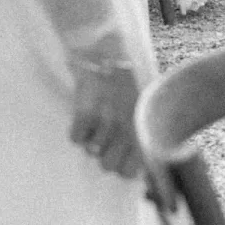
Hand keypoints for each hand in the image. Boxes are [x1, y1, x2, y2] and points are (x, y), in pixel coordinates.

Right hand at [69, 57, 141, 179]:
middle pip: (107, 166)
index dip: (123, 168)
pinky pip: (76, 138)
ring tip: (97, 124)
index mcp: (144, 131)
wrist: (108, 54)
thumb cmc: (132, 81)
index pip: (130, 171)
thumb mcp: (149, 107)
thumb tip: (145, 164)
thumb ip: (148, 134)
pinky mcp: (85, 113)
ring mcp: (105, 122)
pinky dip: (78, 131)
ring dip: (93, 140)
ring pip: (91, 151)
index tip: (122, 159)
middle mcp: (126, 131)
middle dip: (106, 155)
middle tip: (107, 139)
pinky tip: (85, 118)